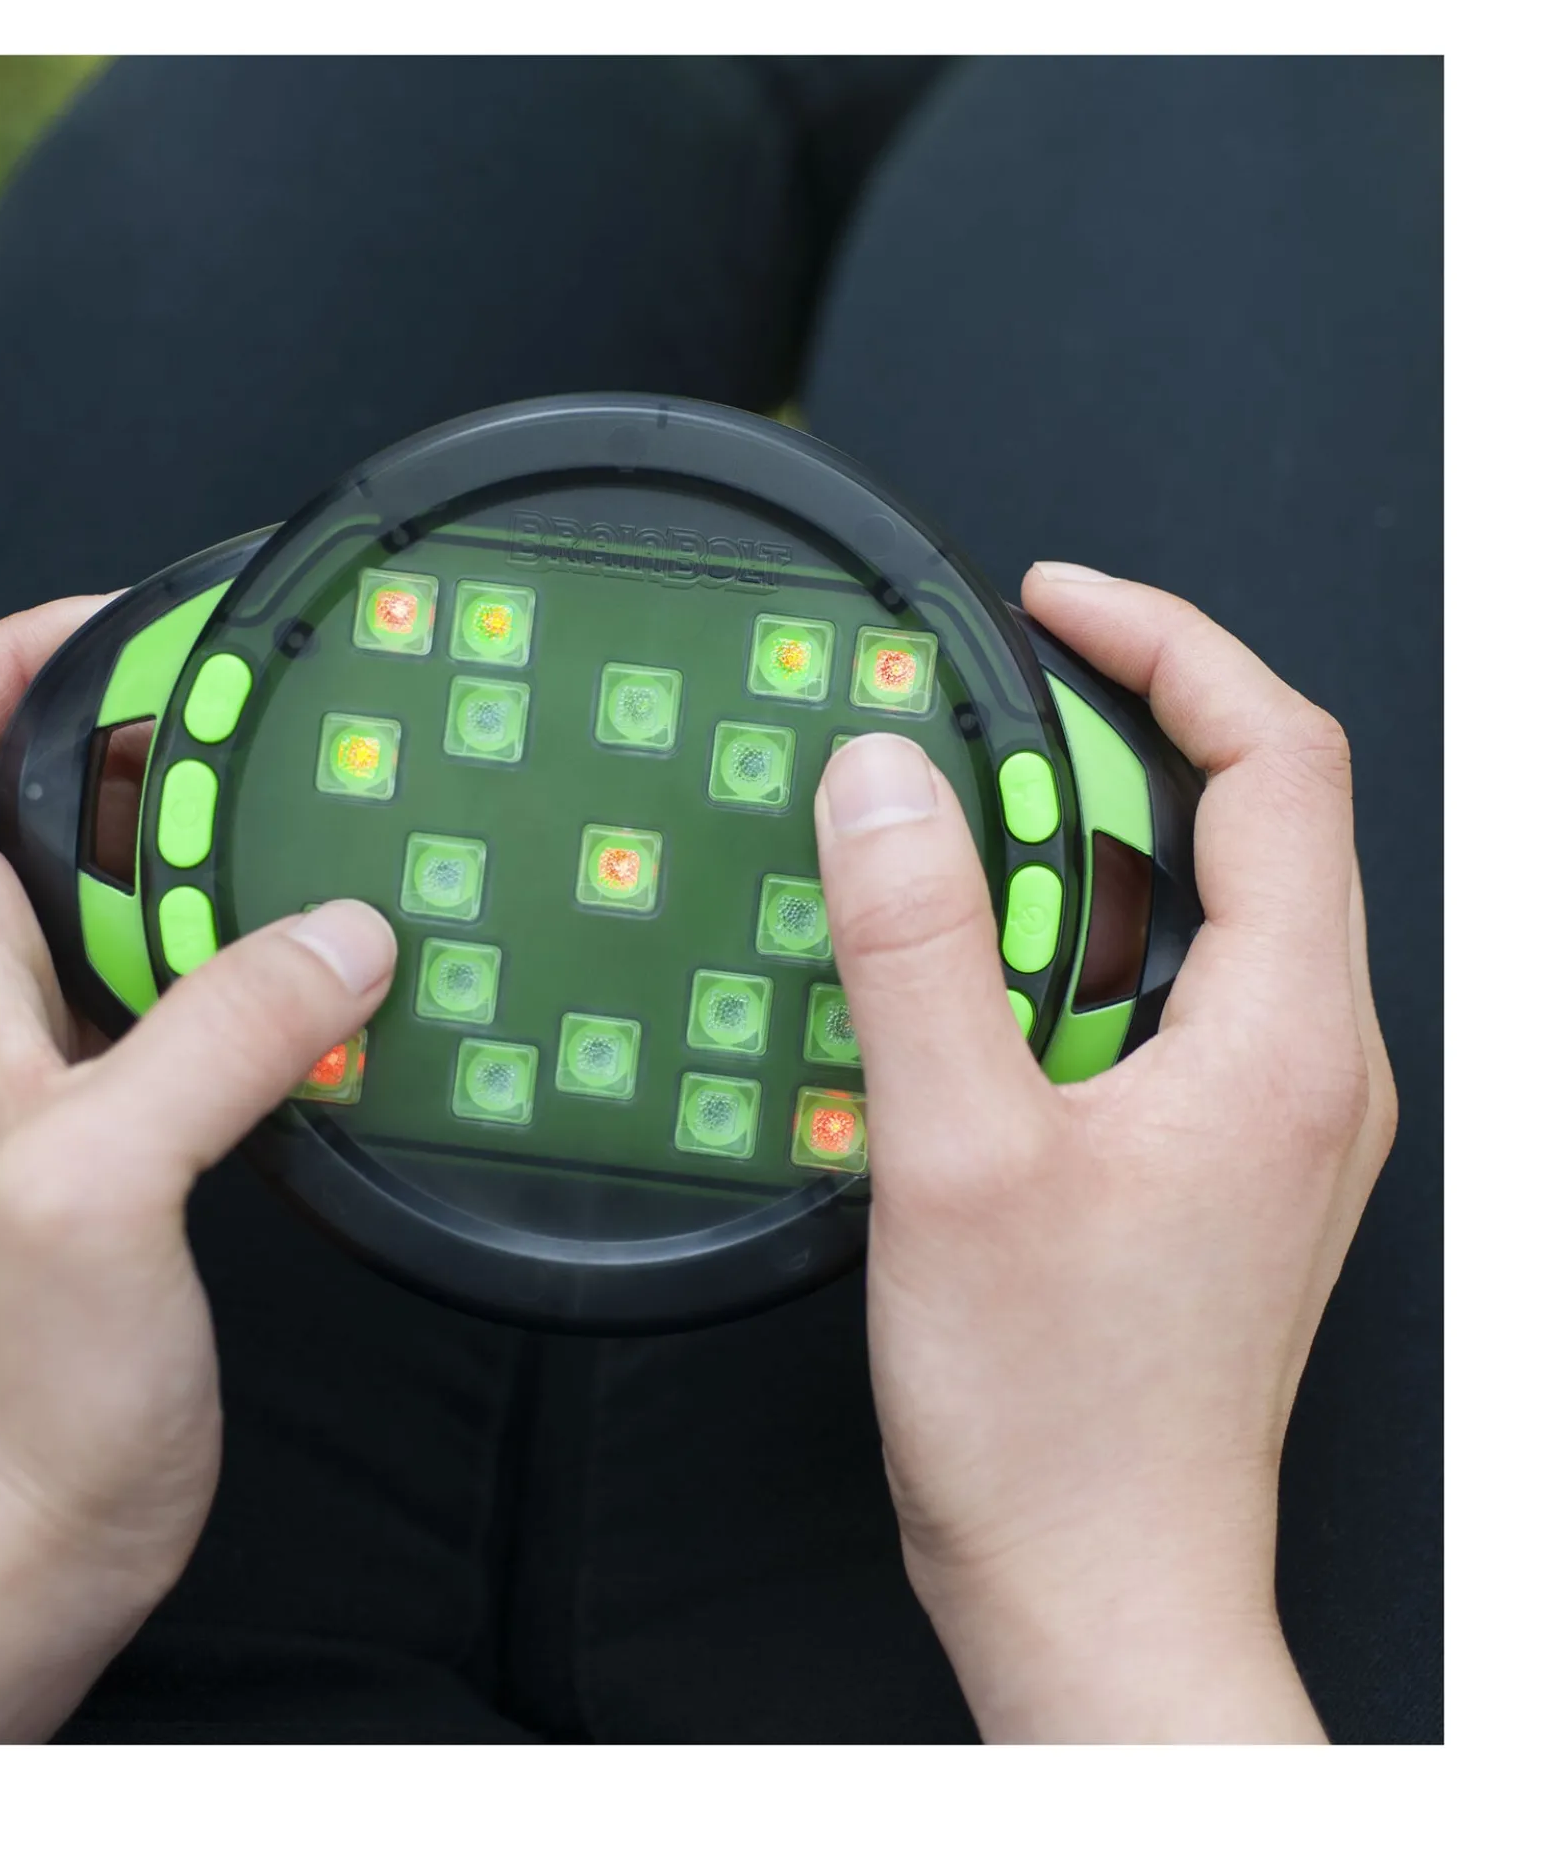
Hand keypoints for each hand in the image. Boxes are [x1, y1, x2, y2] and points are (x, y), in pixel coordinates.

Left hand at [0, 597, 397, 1741]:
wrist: (15, 1525)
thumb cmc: (9, 1384)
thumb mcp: (101, 1184)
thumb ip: (219, 1034)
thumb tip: (345, 930)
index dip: (8, 653)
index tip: (148, 653)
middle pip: (37, 782)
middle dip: (159, 742)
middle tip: (283, 753)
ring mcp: (58, 1048)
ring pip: (125, 880)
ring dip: (225, 851)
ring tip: (331, 848)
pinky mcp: (132, 1112)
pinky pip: (194, 982)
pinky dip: (265, 955)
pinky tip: (343, 985)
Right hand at [816, 561, 1395, 1742]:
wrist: (1100, 1588)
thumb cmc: (1058, 1415)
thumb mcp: (957, 1154)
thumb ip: (919, 947)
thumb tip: (883, 780)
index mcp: (1287, 1035)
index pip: (1278, 758)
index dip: (1166, 646)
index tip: (1051, 605)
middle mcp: (1311, 1063)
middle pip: (1235, 825)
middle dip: (1086, 768)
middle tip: (947, 775)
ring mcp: (1274, 1116)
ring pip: (1189, 920)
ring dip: (1066, 879)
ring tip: (941, 907)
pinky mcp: (1221, 1161)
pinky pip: (1161, 1004)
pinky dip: (1067, 967)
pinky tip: (967, 1018)